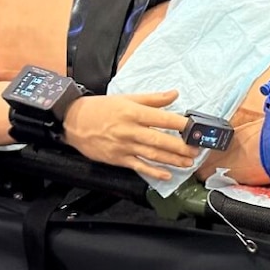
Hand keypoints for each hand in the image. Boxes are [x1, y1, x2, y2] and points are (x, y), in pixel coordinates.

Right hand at [62, 90, 199, 180]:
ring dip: (172, 160)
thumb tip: (175, 94)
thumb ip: (153, 98)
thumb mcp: (126, 98)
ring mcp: (124, 146)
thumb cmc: (100, 108)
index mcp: (133, 113)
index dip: (181, 124)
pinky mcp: (118, 159)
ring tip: (188, 162)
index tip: (195, 128)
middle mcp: (130, 130)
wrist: (72, 122)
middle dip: (181, 146)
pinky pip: (138, 166)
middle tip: (197, 150)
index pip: (162, 118)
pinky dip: (153, 172)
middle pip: (160, 140)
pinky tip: (166, 175)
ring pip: (152, 155)